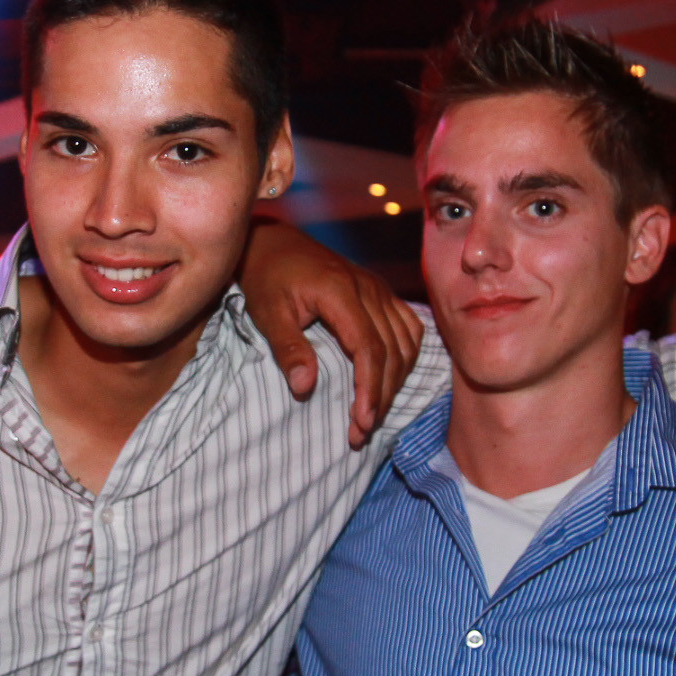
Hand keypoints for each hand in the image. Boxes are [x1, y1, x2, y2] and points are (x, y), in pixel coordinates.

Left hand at [240, 218, 423, 446]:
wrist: (274, 243)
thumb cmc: (266, 278)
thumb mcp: (267, 313)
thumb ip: (287, 348)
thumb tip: (303, 387)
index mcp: (340, 291)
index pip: (369, 347)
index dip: (369, 387)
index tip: (360, 421)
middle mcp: (368, 288)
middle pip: (391, 351)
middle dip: (381, 396)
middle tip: (361, 432)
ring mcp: (378, 288)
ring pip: (405, 343)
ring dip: (395, 382)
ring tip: (372, 415)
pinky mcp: (381, 292)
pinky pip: (408, 327)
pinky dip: (405, 357)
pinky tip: (391, 381)